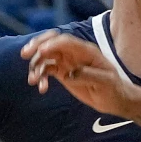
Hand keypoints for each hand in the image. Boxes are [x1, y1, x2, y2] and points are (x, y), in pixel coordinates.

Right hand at [23, 30, 138, 114]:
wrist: (115, 100)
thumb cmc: (114, 88)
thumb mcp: (105, 82)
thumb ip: (88, 75)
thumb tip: (68, 74)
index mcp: (85, 50)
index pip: (65, 41)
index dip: (52, 44)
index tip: (41, 52)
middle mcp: (74, 53)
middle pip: (51, 43)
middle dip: (37, 46)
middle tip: (25, 54)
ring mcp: (67, 62)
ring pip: (46, 58)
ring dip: (36, 67)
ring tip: (33, 81)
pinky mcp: (63, 73)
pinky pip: (47, 71)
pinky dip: (41, 77)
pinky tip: (41, 88)